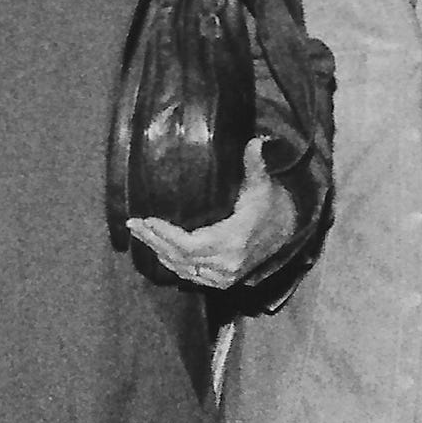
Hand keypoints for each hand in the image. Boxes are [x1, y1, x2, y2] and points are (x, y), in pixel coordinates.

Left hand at [126, 140, 290, 288]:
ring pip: (183, 269)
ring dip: (159, 253)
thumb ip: (255, 164)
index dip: (165, 235)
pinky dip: (173, 265)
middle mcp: (227, 264)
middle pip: (180, 258)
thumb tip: (255, 141)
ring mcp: (225, 276)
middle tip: (134, 224)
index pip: (189, 245)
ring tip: (141, 234)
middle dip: (154, 241)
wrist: (287, 231)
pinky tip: (159, 251)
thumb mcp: (262, 184)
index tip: (146, 220)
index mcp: (233, 241)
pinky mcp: (223, 281)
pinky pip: (191, 276)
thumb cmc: (270, 205)